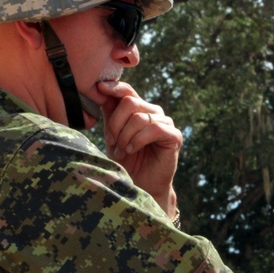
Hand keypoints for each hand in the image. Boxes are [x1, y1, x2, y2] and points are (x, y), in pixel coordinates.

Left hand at [97, 80, 182, 216]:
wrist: (140, 185)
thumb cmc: (126, 161)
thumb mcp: (112, 134)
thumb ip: (110, 113)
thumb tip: (101, 89)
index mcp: (139, 109)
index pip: (128, 91)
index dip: (114, 87)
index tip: (99, 87)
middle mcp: (153, 112)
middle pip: (130, 103)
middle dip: (116, 124)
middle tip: (112, 142)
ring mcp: (165, 123)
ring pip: (139, 117)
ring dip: (125, 136)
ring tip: (122, 151)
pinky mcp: (174, 136)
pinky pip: (154, 129)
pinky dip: (138, 140)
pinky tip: (132, 150)